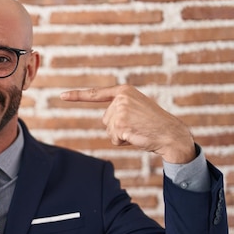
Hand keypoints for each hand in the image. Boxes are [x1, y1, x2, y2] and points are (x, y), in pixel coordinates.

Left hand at [60, 85, 195, 163]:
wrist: (171, 133)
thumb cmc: (154, 124)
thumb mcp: (137, 108)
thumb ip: (120, 108)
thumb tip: (107, 120)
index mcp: (124, 91)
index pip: (96, 94)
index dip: (77, 96)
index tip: (61, 95)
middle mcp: (120, 98)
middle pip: (105, 119)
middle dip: (118, 127)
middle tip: (137, 126)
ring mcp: (120, 111)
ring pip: (109, 130)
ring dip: (121, 135)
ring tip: (138, 130)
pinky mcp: (121, 124)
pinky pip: (114, 138)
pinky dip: (123, 142)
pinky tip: (136, 136)